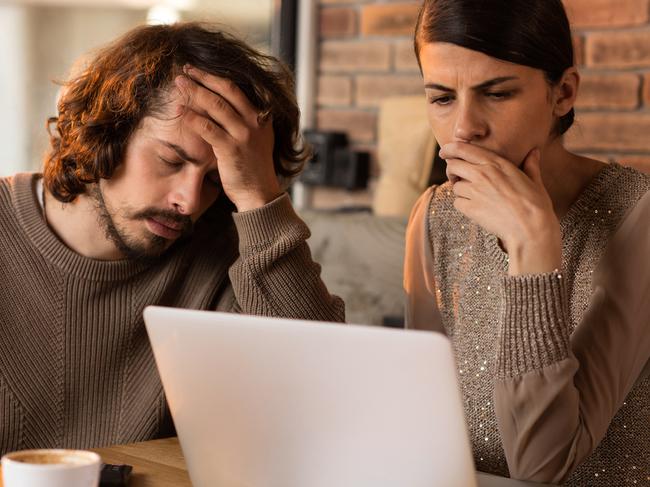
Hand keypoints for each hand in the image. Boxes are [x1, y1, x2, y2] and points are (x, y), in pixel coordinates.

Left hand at [175, 66, 281, 211]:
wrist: (259, 194)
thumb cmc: (253, 169)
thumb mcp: (256, 140)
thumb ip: (245, 123)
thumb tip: (221, 108)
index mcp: (261, 118)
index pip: (236, 90)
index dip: (215, 78)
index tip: (198, 72)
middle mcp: (255, 122)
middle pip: (226, 90)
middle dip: (203, 78)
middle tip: (185, 70)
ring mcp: (244, 135)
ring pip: (215, 105)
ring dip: (194, 91)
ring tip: (179, 84)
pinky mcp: (231, 148)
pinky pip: (207, 127)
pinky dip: (192, 117)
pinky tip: (180, 111)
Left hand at [439, 142, 561, 275]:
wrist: (531, 229)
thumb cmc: (536, 206)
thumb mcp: (535, 181)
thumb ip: (531, 165)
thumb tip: (534, 152)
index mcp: (497, 163)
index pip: (464, 149)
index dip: (450, 149)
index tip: (445, 152)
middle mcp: (483, 174)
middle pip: (453, 165)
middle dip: (452, 170)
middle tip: (456, 176)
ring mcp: (475, 191)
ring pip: (455, 186)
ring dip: (460, 191)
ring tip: (474, 197)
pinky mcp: (470, 208)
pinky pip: (457, 203)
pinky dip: (463, 205)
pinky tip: (475, 209)